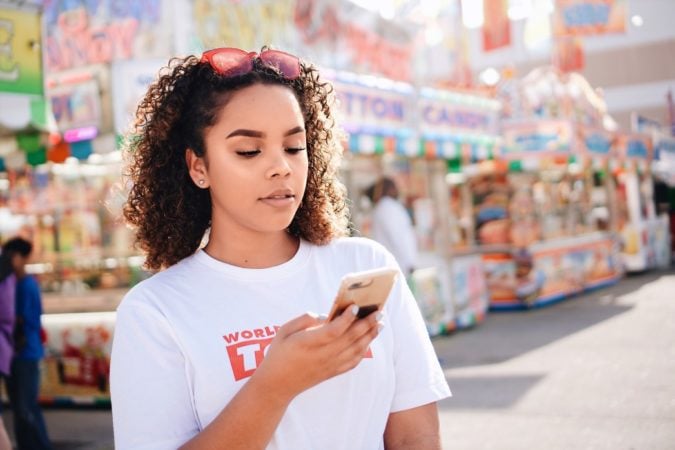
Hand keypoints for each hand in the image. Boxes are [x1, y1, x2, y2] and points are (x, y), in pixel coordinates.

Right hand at [253, 305, 381, 401]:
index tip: (355, 306)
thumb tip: (324, 315)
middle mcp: (322, 355)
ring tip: (379, 324)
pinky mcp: (332, 372)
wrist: (277, 385)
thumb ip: (303, 320)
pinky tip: (368, 341)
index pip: (333, 330)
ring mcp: (329, 365)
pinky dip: (364, 351)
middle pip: (350, 338)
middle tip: (379, 312)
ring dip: (370, 336)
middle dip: (366, 324)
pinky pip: (353, 362)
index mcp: (309, 343)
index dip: (346, 318)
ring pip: (355, 350)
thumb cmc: (279, 354)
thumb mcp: (283, 331)